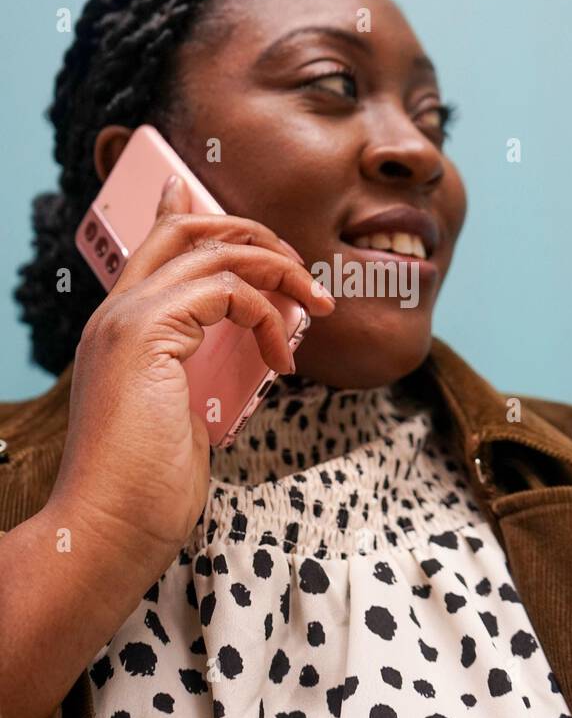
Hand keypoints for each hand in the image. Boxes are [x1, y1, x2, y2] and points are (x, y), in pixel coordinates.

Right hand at [47, 173, 334, 580]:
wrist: (108, 529)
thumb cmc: (146, 490)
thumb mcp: (181, 418)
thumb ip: (198, 374)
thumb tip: (246, 360)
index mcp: (119, 331)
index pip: (151, 248)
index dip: (180, 211)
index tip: (194, 188)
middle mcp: (117, 314)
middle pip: (187, 232)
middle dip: (254, 236)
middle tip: (302, 270)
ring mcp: (128, 320)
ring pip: (216, 253)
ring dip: (280, 271)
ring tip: (317, 304)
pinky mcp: (146, 333)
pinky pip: (228, 292)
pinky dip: (270, 318)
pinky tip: (285, 357)